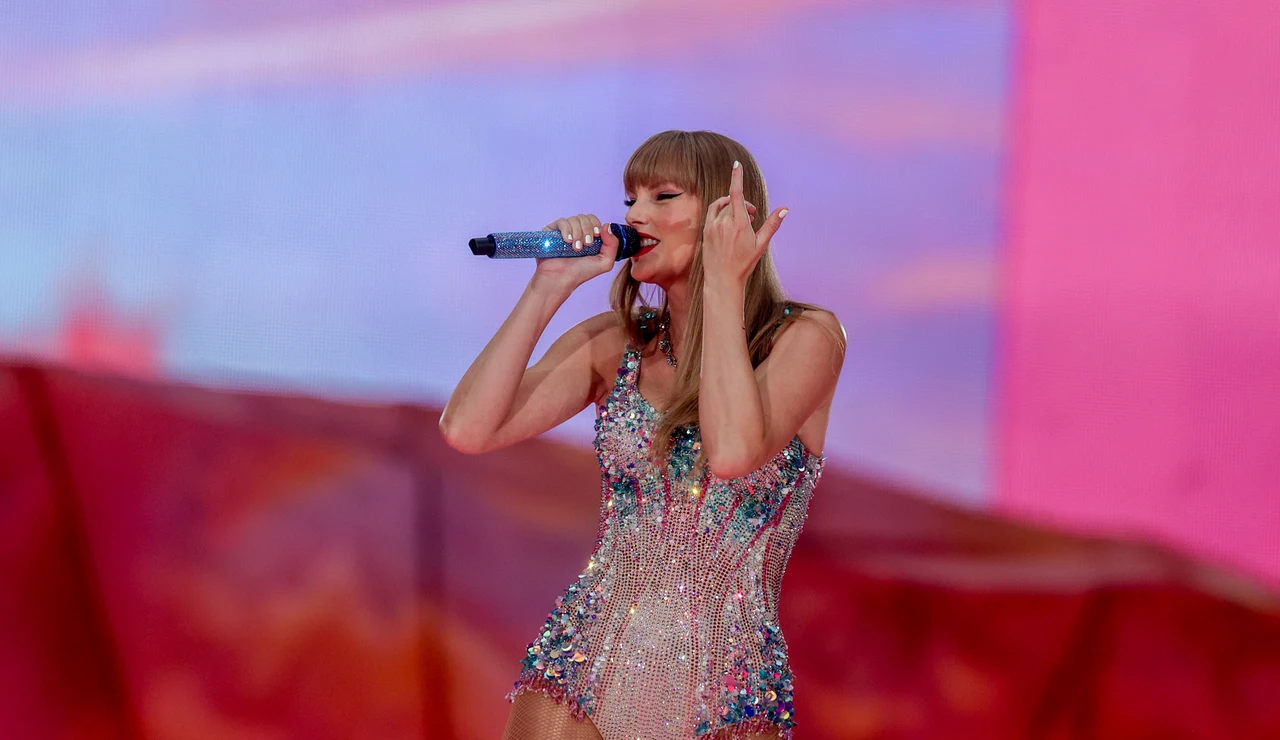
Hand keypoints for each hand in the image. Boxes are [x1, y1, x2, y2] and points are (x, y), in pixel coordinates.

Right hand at [533, 213, 620, 288]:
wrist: (561, 279)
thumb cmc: (581, 273)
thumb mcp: (604, 262)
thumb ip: (613, 245)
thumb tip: (607, 225)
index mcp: (588, 236)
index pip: (593, 219)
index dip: (596, 224)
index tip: (596, 235)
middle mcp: (575, 231)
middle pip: (584, 217)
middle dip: (587, 230)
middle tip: (586, 244)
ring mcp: (563, 231)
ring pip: (574, 219)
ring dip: (578, 232)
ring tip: (576, 248)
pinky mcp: (551, 231)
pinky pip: (561, 221)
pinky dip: (567, 229)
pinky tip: (567, 241)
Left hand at [701, 161, 787, 284]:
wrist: (722, 279)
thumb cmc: (743, 264)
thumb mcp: (760, 244)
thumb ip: (772, 224)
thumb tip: (785, 209)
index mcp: (738, 224)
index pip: (736, 194)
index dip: (737, 177)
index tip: (737, 164)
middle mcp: (723, 222)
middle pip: (733, 201)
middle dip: (744, 204)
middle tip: (753, 216)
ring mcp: (712, 226)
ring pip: (722, 206)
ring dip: (732, 207)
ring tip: (742, 220)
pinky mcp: (705, 230)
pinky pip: (713, 212)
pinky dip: (721, 210)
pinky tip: (728, 222)